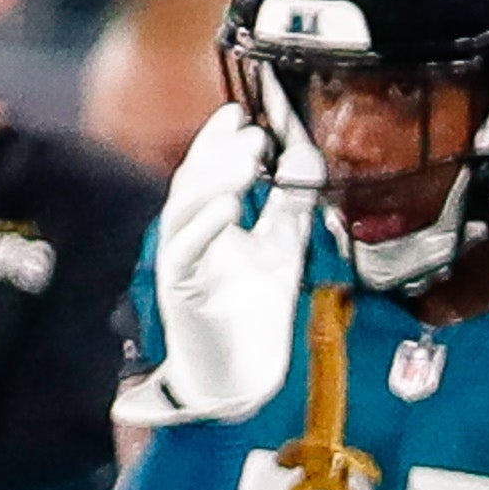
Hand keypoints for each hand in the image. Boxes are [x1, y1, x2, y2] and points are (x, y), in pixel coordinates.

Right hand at [120, 104, 321, 430]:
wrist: (240, 377)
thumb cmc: (254, 312)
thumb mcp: (282, 245)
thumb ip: (291, 202)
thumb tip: (307, 151)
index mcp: (208, 222)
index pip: (207, 170)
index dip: (217, 139)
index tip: (239, 112)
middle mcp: (188, 236)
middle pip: (192, 182)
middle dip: (218, 152)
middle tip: (250, 129)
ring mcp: (181, 262)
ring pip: (184, 210)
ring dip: (213, 179)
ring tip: (244, 157)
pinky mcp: (182, 292)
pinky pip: (187, 253)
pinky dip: (206, 227)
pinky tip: (230, 207)